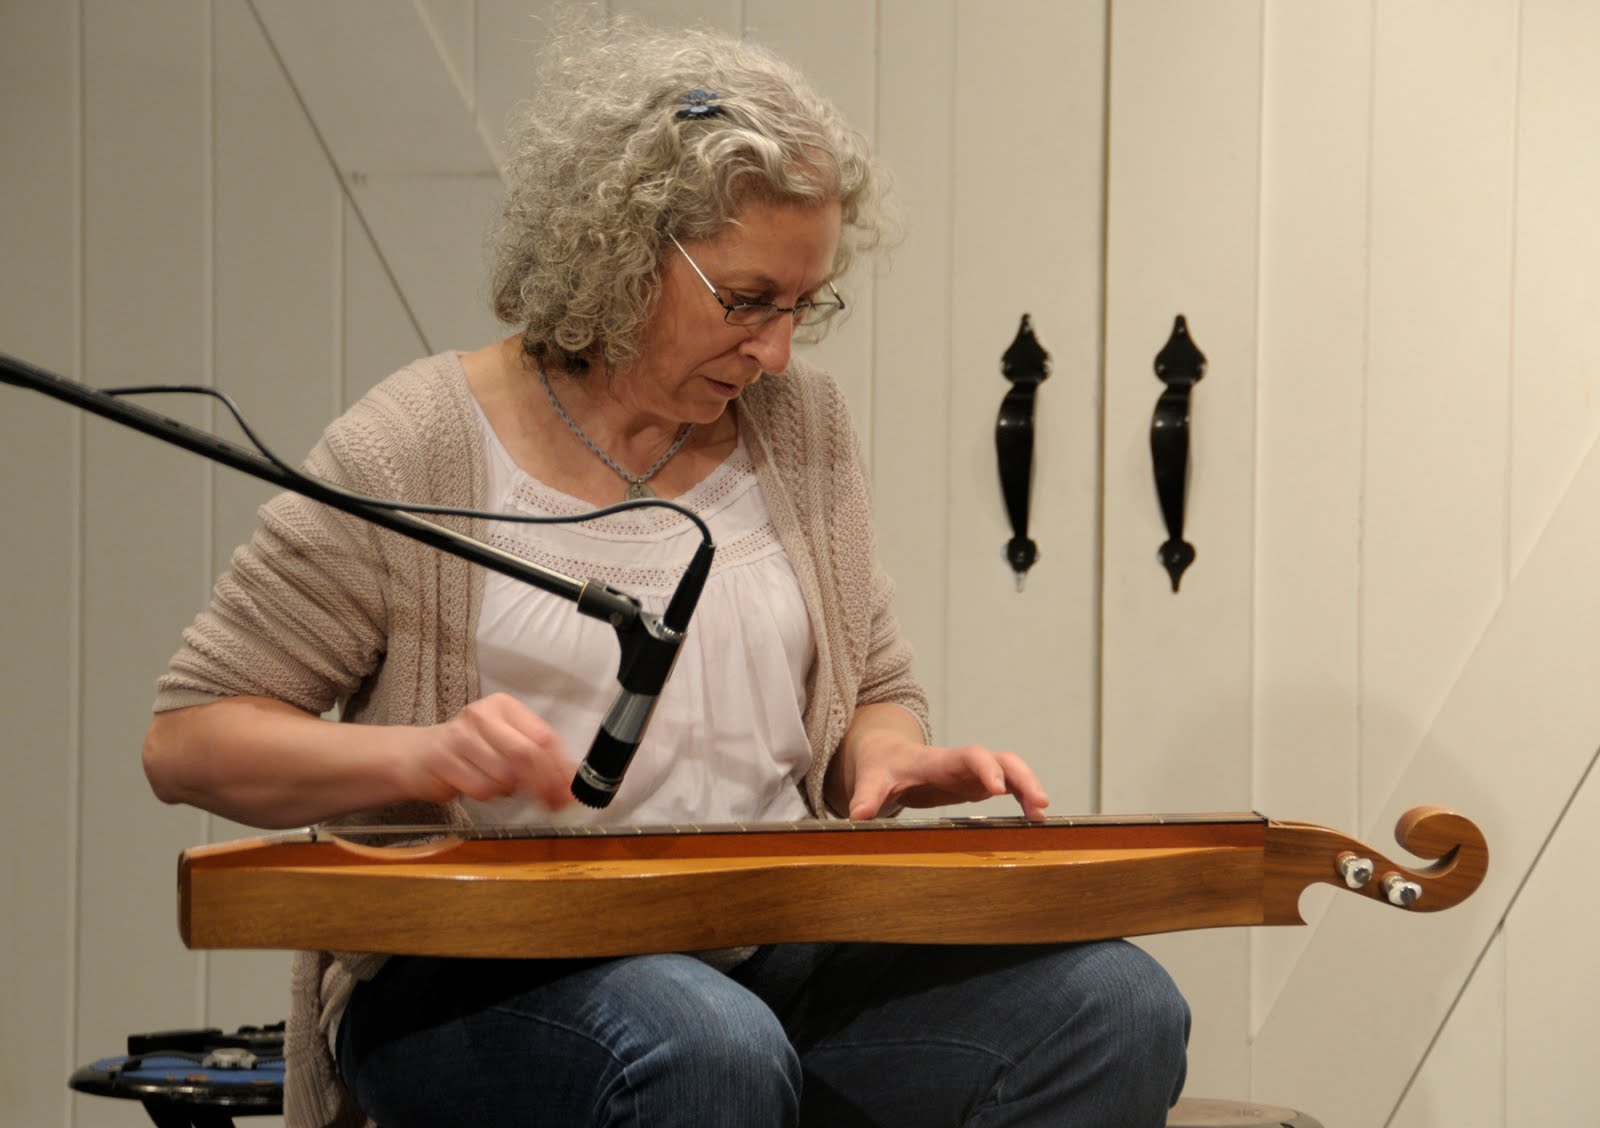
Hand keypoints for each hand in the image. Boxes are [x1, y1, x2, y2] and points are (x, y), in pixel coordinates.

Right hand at [402, 693, 576, 809]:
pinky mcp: (443, 760)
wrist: (418, 754)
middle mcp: (482, 716)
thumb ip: (538, 757)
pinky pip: (481, 789)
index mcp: (504, 707)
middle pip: (526, 755)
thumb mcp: (506, 741)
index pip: (543, 737)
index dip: (559, 768)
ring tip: (499, 784)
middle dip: (543, 785)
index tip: (568, 791)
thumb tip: (571, 781)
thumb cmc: (470, 749)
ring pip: (504, 776)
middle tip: (551, 803)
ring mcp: (460, 737)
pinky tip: (479, 785)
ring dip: (509, 790)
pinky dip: (488, 795)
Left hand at [843, 727, 1049, 821]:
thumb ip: (866, 796)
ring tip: (1042, 816)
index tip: (996, 788)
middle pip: (1001, 759)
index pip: (969, 756)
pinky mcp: (976, 784)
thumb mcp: (871, 779)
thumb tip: (857, 815)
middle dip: (1022, 777)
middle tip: (1040, 803)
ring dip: (1029, 788)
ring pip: (1010, 770)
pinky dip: (1023, 797)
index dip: (984, 768)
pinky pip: (1008, 785)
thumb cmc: (881, 765)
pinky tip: (1035, 819)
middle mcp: (962, 762)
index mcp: (938, 760)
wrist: (885, 754)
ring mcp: (973, 772)